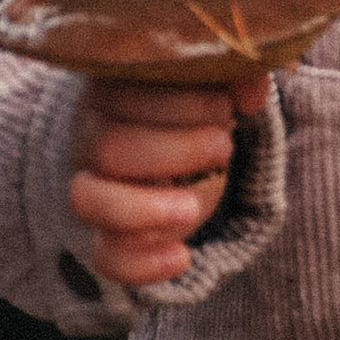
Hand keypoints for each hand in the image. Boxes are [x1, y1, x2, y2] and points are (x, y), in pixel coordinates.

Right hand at [66, 73, 270, 289]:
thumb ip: (235, 74)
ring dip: (144, 208)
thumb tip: (251, 89)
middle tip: (223, 147)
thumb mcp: (215, 86)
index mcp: (111, 89)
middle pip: (106, 147)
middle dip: (173, 151)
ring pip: (88, 201)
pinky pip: (105, 257)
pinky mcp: (108, 234)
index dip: (181, 104)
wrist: (184, 152)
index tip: (225, 107)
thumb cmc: (196, 108)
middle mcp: (92, 136)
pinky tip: (182, 258)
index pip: (124, 93)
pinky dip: (142, 265)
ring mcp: (95, 187)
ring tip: (193, 209)